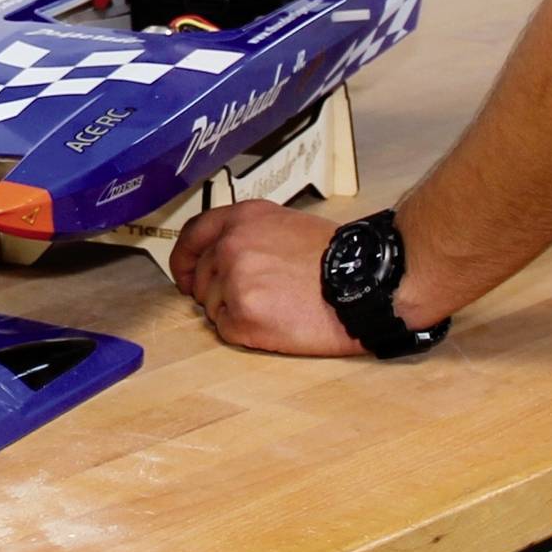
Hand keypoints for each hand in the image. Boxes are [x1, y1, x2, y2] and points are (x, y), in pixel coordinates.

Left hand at [168, 200, 362, 355]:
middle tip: (255, 298)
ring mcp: (235, 280)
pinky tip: (276, 323)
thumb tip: (220, 254)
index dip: (183, 259)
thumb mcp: (286, 225)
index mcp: (242, 219)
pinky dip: (246, 332)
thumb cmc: (337, 259)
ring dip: (236, 312)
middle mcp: (232, 245)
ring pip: (212, 307)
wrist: (369, 283)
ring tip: (276, 307)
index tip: (183, 274)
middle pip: (200, 278)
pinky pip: (227, 330)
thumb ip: (248, 234)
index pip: (192, 236)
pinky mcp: (243, 315)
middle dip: (217, 292)